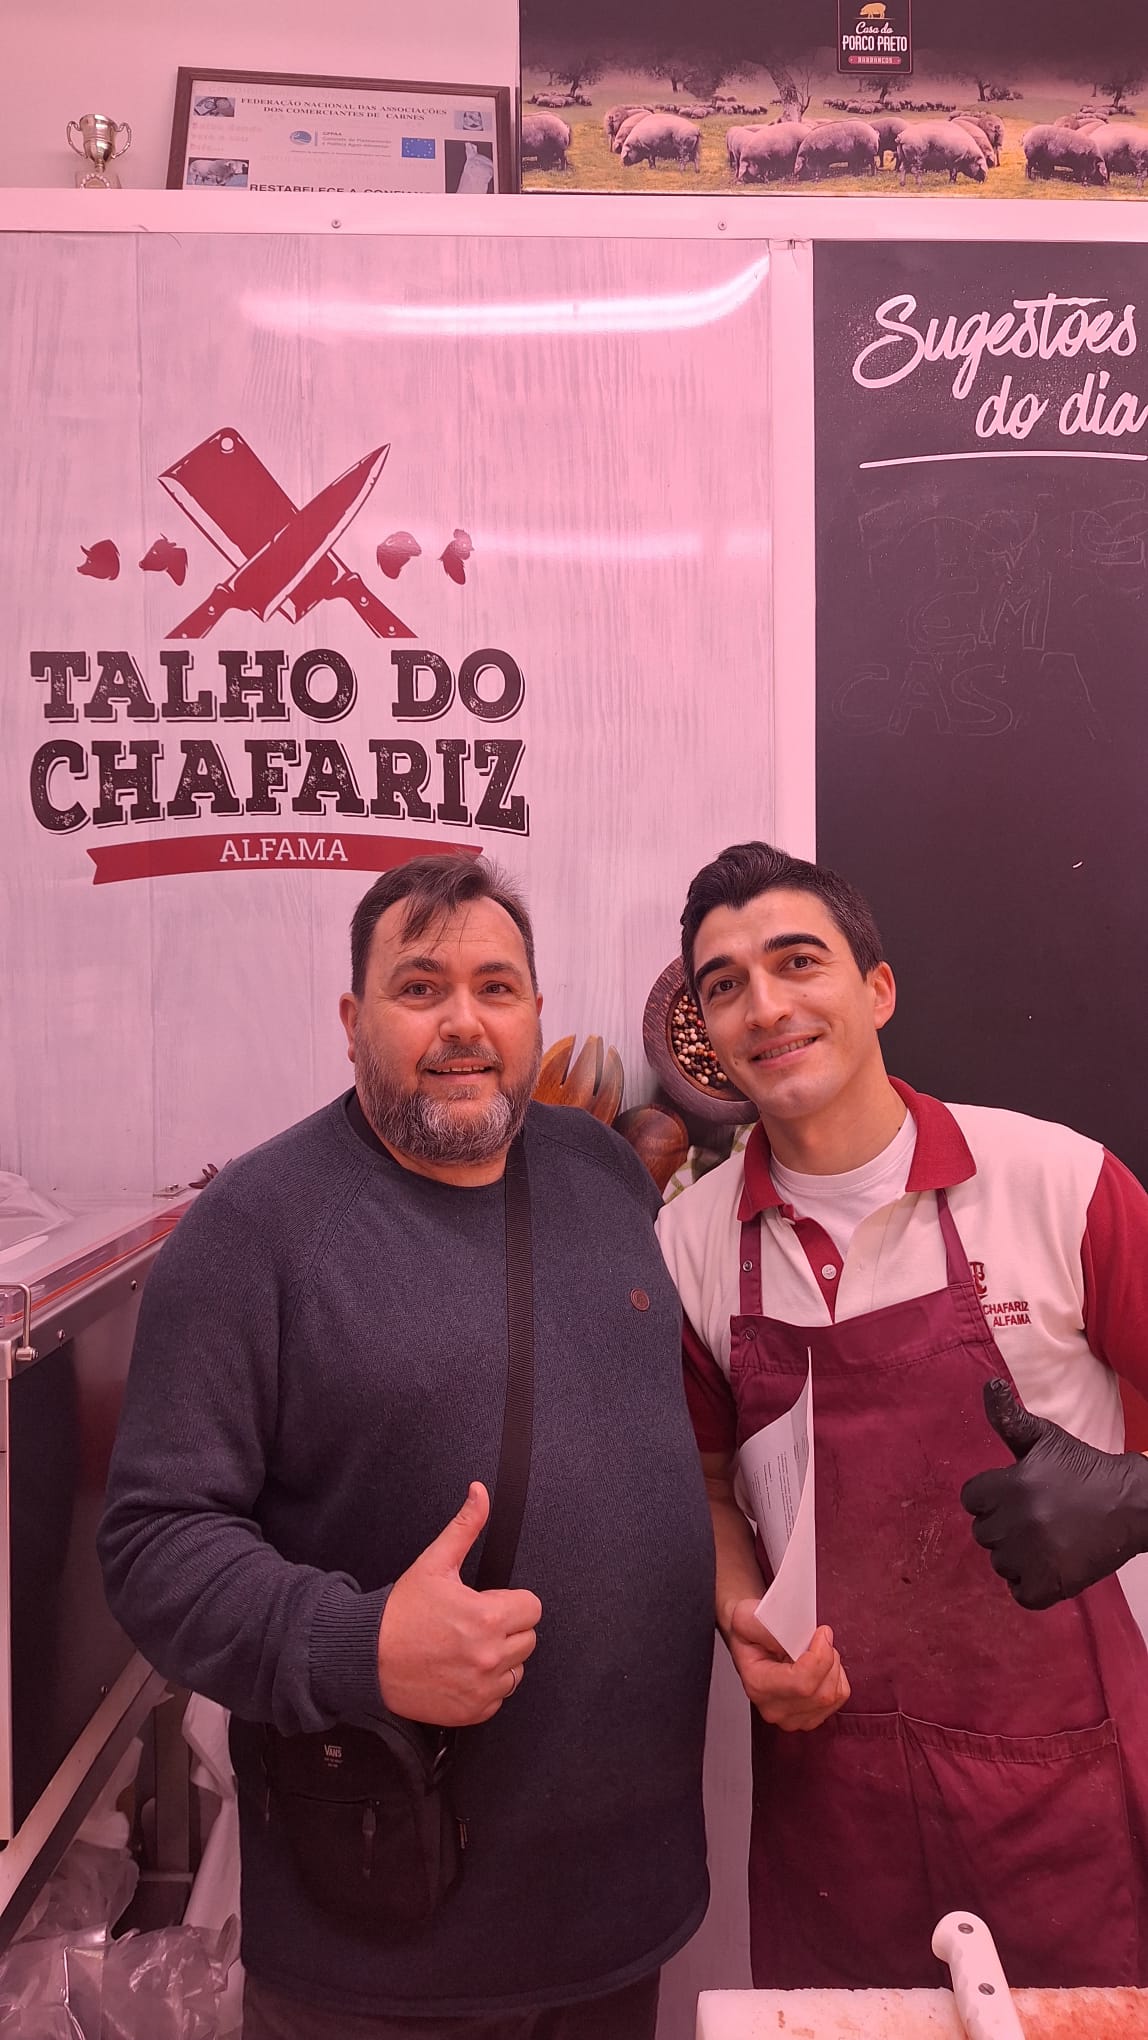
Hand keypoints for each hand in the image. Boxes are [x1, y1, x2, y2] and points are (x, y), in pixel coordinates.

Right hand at [377, 1483, 541, 1725]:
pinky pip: (499, 1697)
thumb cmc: (400, 1612)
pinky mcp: (472, 1711)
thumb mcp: (433, 1563)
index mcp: (488, 1617)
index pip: (532, 1608)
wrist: (365, 1658)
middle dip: (507, 1629)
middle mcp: (490, 1656)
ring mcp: (482, 1687)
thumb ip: (465, 1527)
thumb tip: (480, 1494)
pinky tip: (460, 1671)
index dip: (511, 1601)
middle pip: (528, 1639)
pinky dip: (485, 1687)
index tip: (488, 1602)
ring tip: (466, 1647)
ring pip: (516, 1670)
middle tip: (474, 1624)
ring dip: (499, 1659)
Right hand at [726, 1602, 849, 1730]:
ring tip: (815, 1651)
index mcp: (758, 1685)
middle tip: (816, 1638)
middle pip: (822, 1693)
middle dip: (828, 1658)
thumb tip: (793, 1636)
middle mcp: (773, 1708)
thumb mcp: (746, 1617)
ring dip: (833, 1666)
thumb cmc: (748, 1632)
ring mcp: (791, 1718)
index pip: (802, 1683)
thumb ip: (767, 1626)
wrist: (748, 1643)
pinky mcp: (808, 1719)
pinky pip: (838, 1698)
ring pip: (833, 1695)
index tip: (822, 1633)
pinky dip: (836, 1677)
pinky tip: (819, 1666)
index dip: (820, 1657)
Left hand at [960, 1378, 1147, 1609]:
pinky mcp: (1053, 1583)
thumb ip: (1009, 1417)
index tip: (1015, 1496)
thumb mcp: (1046, 1438)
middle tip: (1035, 1517)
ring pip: (1000, 1562)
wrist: (1133, 1504)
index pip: (971, 1499)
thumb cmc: (1084, 1469)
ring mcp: (1036, 1555)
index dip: (991, 1497)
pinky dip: (1031, 1585)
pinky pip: (1020, 1593)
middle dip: (1004, 1525)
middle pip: (983, 1532)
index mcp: (1014, 1484)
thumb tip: (988, 1384)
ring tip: (1044, 1540)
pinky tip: (1047, 1565)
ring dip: (1017, 1556)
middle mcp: (1021, 1521)